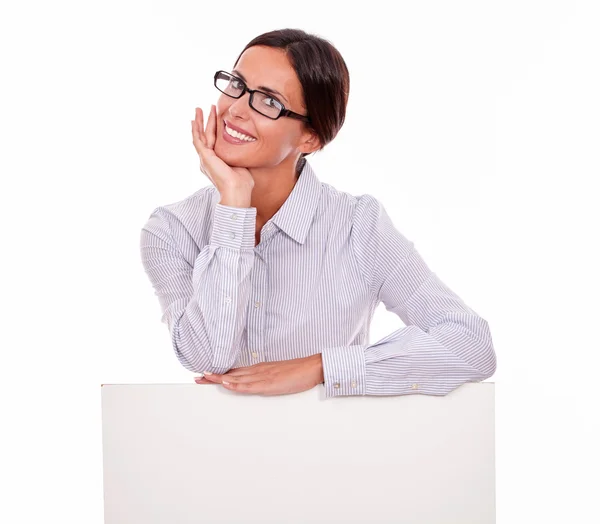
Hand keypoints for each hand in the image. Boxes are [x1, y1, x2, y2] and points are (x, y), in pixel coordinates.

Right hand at [191, 105, 254, 194]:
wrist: (237, 190)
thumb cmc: (242, 182)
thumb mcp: (242, 163)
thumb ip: (240, 154)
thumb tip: (248, 146)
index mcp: (216, 162)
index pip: (213, 141)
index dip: (213, 129)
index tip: (216, 117)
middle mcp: (208, 160)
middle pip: (205, 136)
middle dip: (205, 122)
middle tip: (203, 109)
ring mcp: (205, 158)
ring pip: (200, 136)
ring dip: (200, 122)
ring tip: (198, 109)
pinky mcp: (205, 157)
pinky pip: (198, 140)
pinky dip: (195, 130)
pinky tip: (194, 120)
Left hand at [193, 354, 323, 395]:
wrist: (312, 367)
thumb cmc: (297, 372)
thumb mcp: (276, 374)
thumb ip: (264, 378)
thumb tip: (253, 383)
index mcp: (259, 369)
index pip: (234, 372)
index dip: (219, 374)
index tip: (205, 375)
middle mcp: (257, 370)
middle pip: (231, 374)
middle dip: (213, 376)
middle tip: (196, 377)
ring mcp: (263, 376)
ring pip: (236, 378)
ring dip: (219, 379)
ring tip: (204, 378)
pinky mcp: (269, 382)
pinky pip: (250, 385)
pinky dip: (237, 385)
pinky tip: (227, 383)